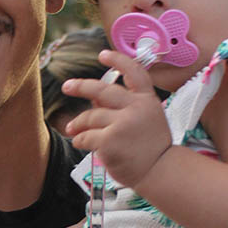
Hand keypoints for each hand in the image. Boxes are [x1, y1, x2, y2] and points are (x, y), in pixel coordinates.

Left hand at [62, 50, 171, 188]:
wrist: (160, 172)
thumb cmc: (151, 149)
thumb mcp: (146, 120)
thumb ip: (124, 106)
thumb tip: (94, 95)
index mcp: (147, 100)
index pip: (134, 72)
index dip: (118, 61)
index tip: (103, 55)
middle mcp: (136, 108)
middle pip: (102, 90)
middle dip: (81, 86)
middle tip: (67, 86)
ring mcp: (123, 123)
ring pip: (91, 117)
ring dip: (78, 124)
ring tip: (72, 130)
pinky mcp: (110, 140)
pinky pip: (86, 136)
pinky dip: (80, 140)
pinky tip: (80, 143)